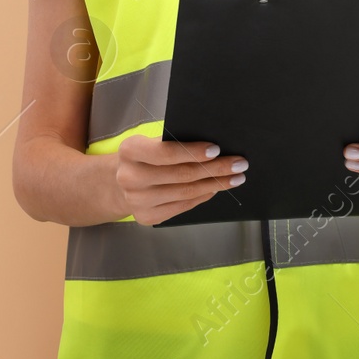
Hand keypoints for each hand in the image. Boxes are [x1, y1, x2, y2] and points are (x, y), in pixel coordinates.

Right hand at [115, 134, 248, 225]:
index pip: (166, 152)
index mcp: (130, 151)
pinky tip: (216, 188)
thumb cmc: (144, 155)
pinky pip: (183, 206)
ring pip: (186, 192)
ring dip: (216, 184)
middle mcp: (130, 177)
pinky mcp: (146, 217)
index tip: (217, 149)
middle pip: (182, 174)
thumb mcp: (151, 141)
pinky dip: (203, 196)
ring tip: (235, 177)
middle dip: (215, 168)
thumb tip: (213, 147)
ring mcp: (138, 201)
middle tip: (239, 164)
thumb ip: (175, 141)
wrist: (119, 182)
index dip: (193, 152)